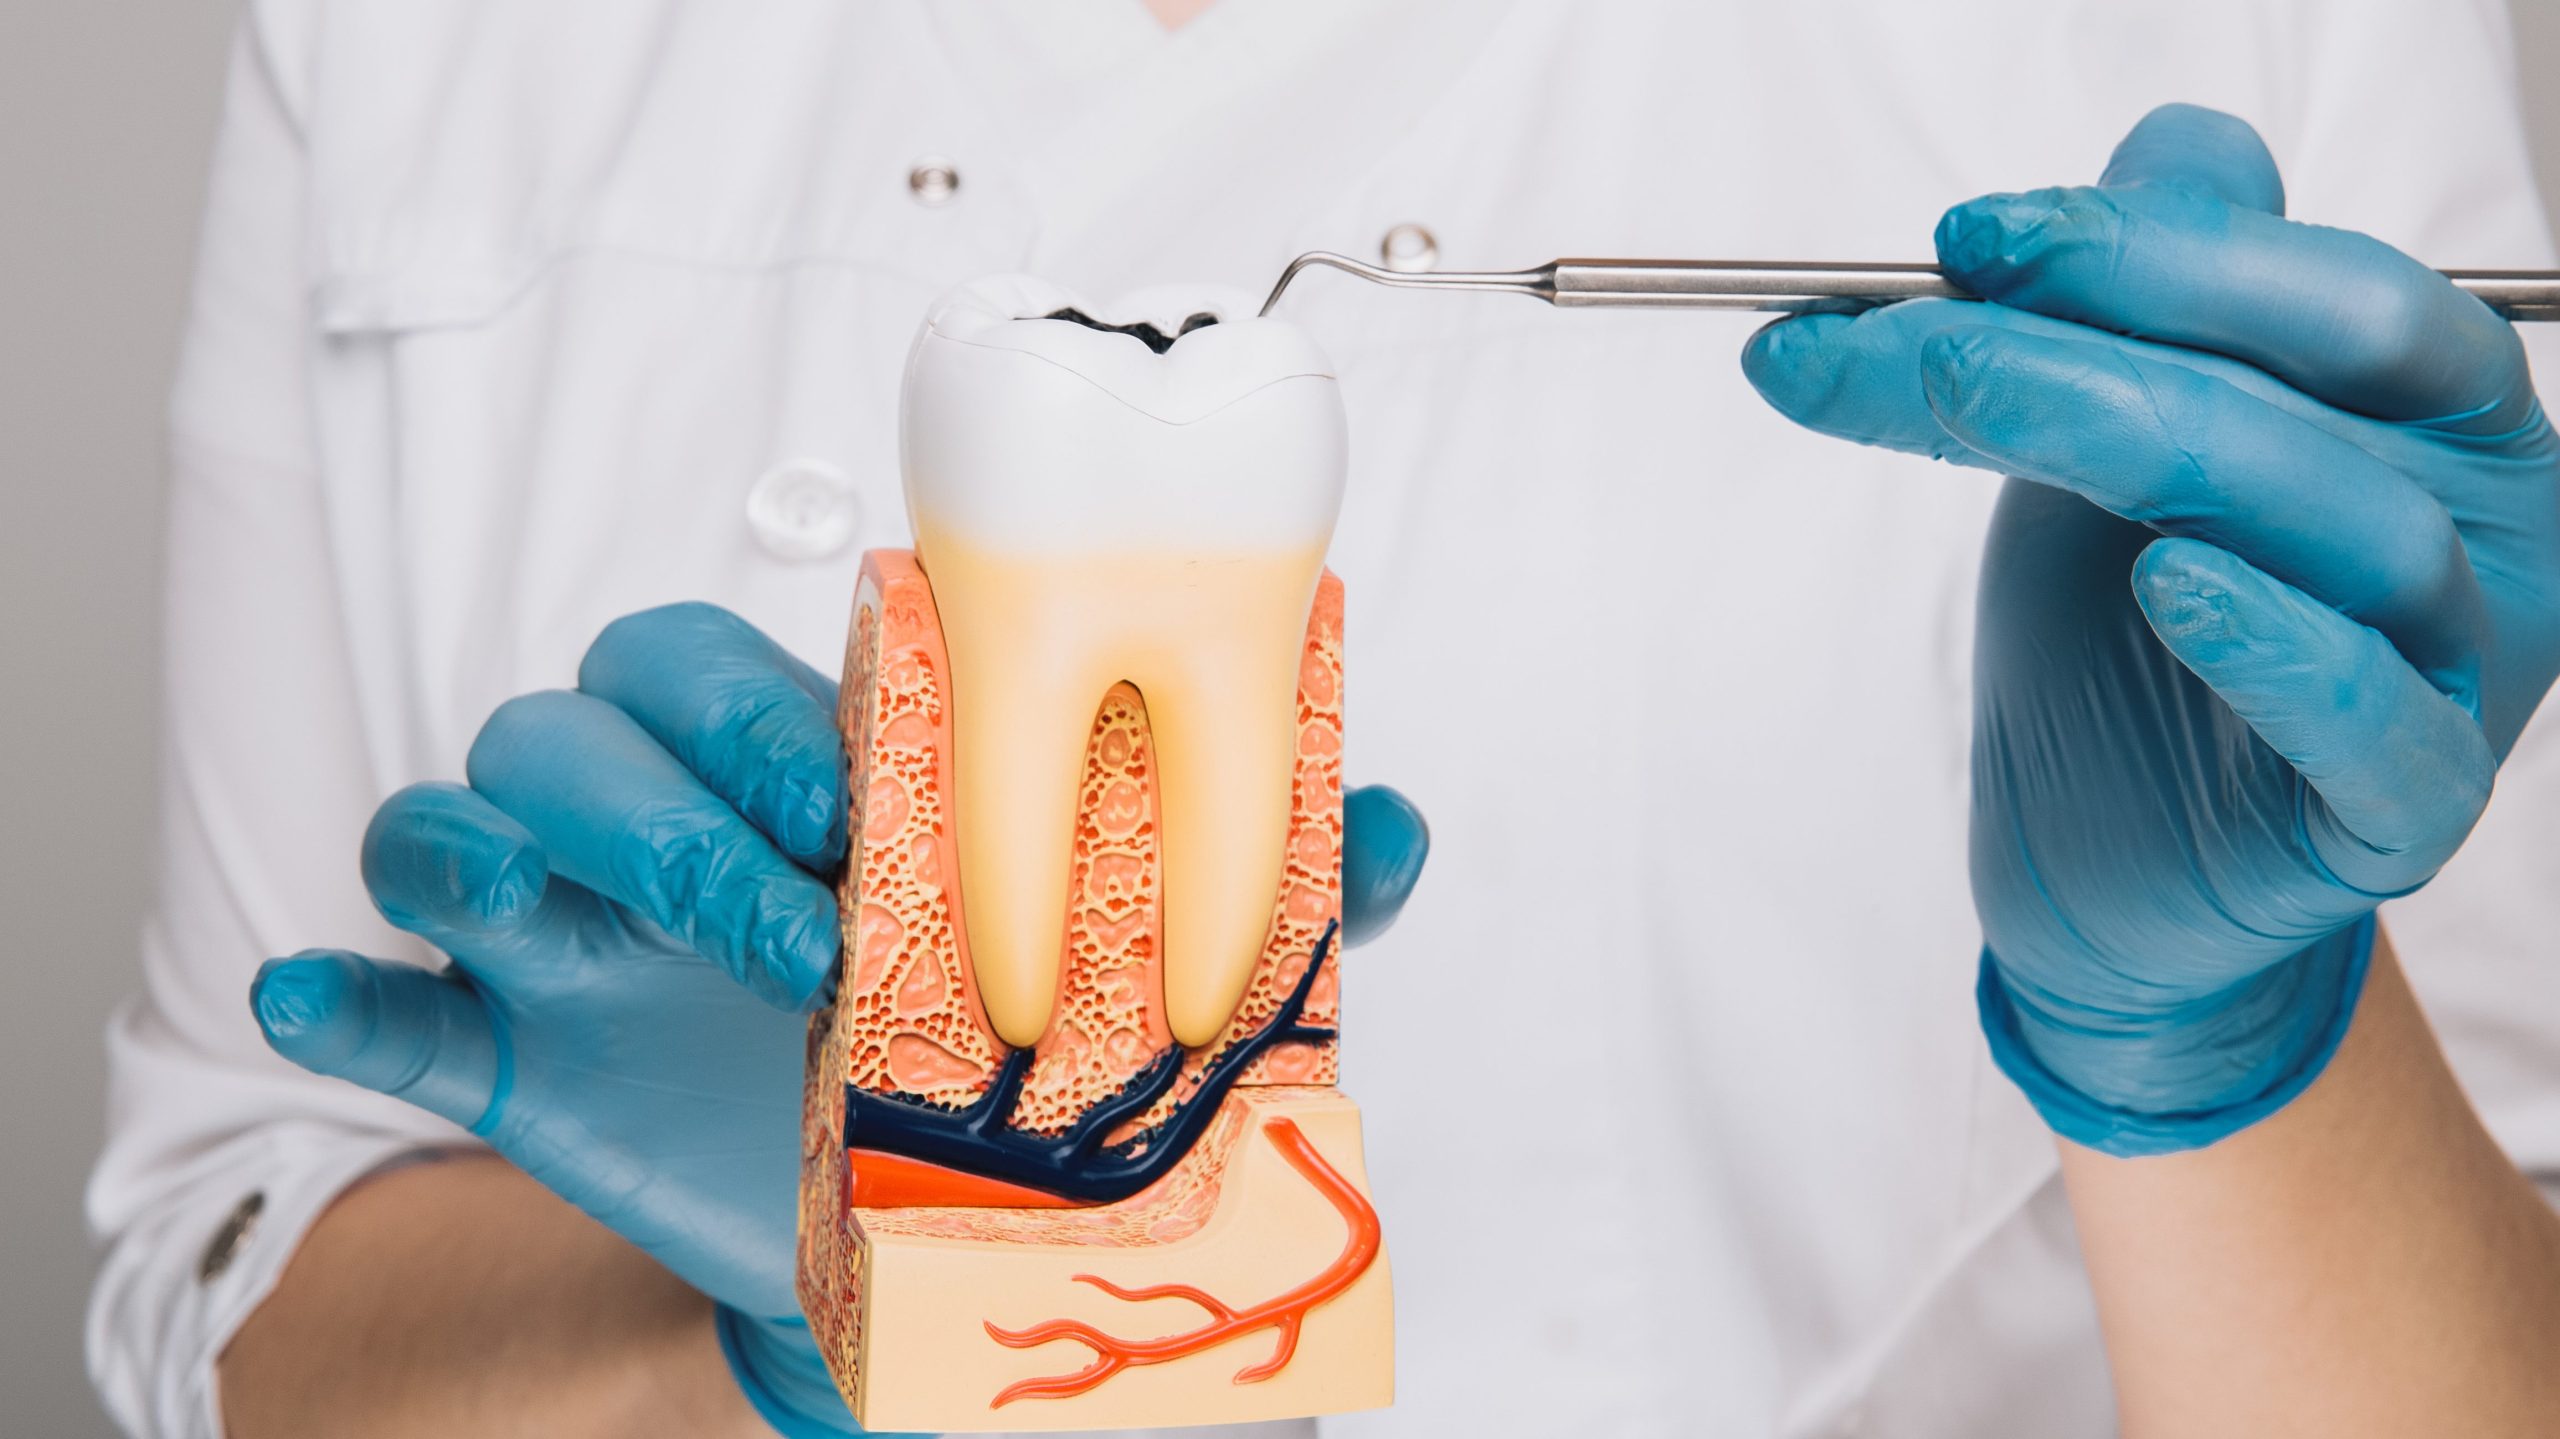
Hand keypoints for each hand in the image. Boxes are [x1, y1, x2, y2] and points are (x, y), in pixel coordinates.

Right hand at [251, 603, 1431, 1432]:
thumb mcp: (1119, 982)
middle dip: (685, 789)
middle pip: (601, 703)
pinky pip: (380, 979)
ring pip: (472, 795)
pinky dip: (342, 982)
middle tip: (798, 901)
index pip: (761, 658)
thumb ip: (1252, 898)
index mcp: (813, 772)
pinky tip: (331, 998)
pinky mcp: (495, 1037)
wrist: (887, 1228)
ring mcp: (567, 922)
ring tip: (641, 953)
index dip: (786, 696)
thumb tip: (1398, 823)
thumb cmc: (978, 1056)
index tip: (862, 780)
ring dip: (535, 852)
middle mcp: (673, 817)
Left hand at [1741, 104, 2559, 1153]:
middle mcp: (2478, 521)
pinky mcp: (2406, 810)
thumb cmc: (2118, 638)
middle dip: (2107, 330)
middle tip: (1911, 331)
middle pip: (2326, 382)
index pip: (2321, 287)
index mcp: (2425, 410)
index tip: (1960, 238)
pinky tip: (2173, 586)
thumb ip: (2148, 299)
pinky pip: (2380, 726)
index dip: (2147, 242)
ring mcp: (2459, 669)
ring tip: (1984, 406)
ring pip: (2355, 530)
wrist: (2100, 859)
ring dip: (2152, 448)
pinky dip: (2285, 652)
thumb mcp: (2108, 444)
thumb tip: (2175, 137)